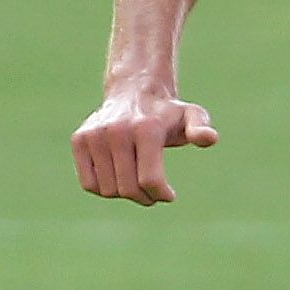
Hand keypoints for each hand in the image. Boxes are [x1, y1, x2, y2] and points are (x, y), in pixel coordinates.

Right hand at [72, 82, 219, 204]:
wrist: (134, 92)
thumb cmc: (167, 113)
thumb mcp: (192, 116)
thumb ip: (200, 128)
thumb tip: (210, 138)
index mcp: (146, 129)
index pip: (150, 180)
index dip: (161, 194)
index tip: (169, 195)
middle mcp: (117, 130)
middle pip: (128, 188)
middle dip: (145, 197)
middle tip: (153, 193)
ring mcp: (95, 135)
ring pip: (108, 190)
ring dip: (125, 194)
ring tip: (137, 183)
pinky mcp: (79, 140)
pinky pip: (89, 183)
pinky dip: (104, 189)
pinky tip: (118, 179)